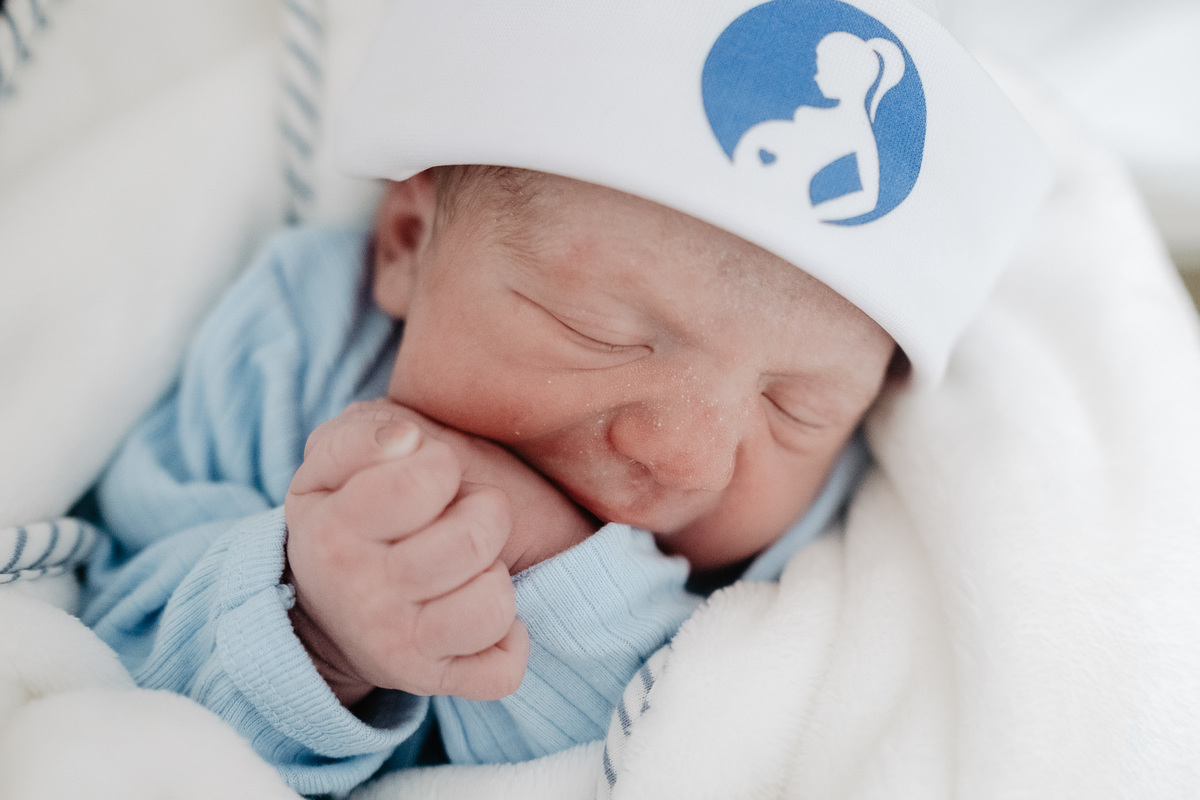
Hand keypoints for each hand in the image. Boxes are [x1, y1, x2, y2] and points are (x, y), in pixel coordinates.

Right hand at [283, 400, 593, 706]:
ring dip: (495, 574)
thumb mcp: (332, 464)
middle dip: (484, 513)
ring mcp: (398, 644)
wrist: (325, 610)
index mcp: (333, 531)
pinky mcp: (432, 681)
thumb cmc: (349, 514)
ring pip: (495, 603)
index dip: (440, 465)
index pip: (425, 479)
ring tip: (468, 566)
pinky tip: (482, 617)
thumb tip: (406, 441)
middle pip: (475, 538)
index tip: (428, 476)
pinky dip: (509, 642)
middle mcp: (363, 595)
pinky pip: (502, 671)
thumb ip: (361, 435)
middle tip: (459, 517)